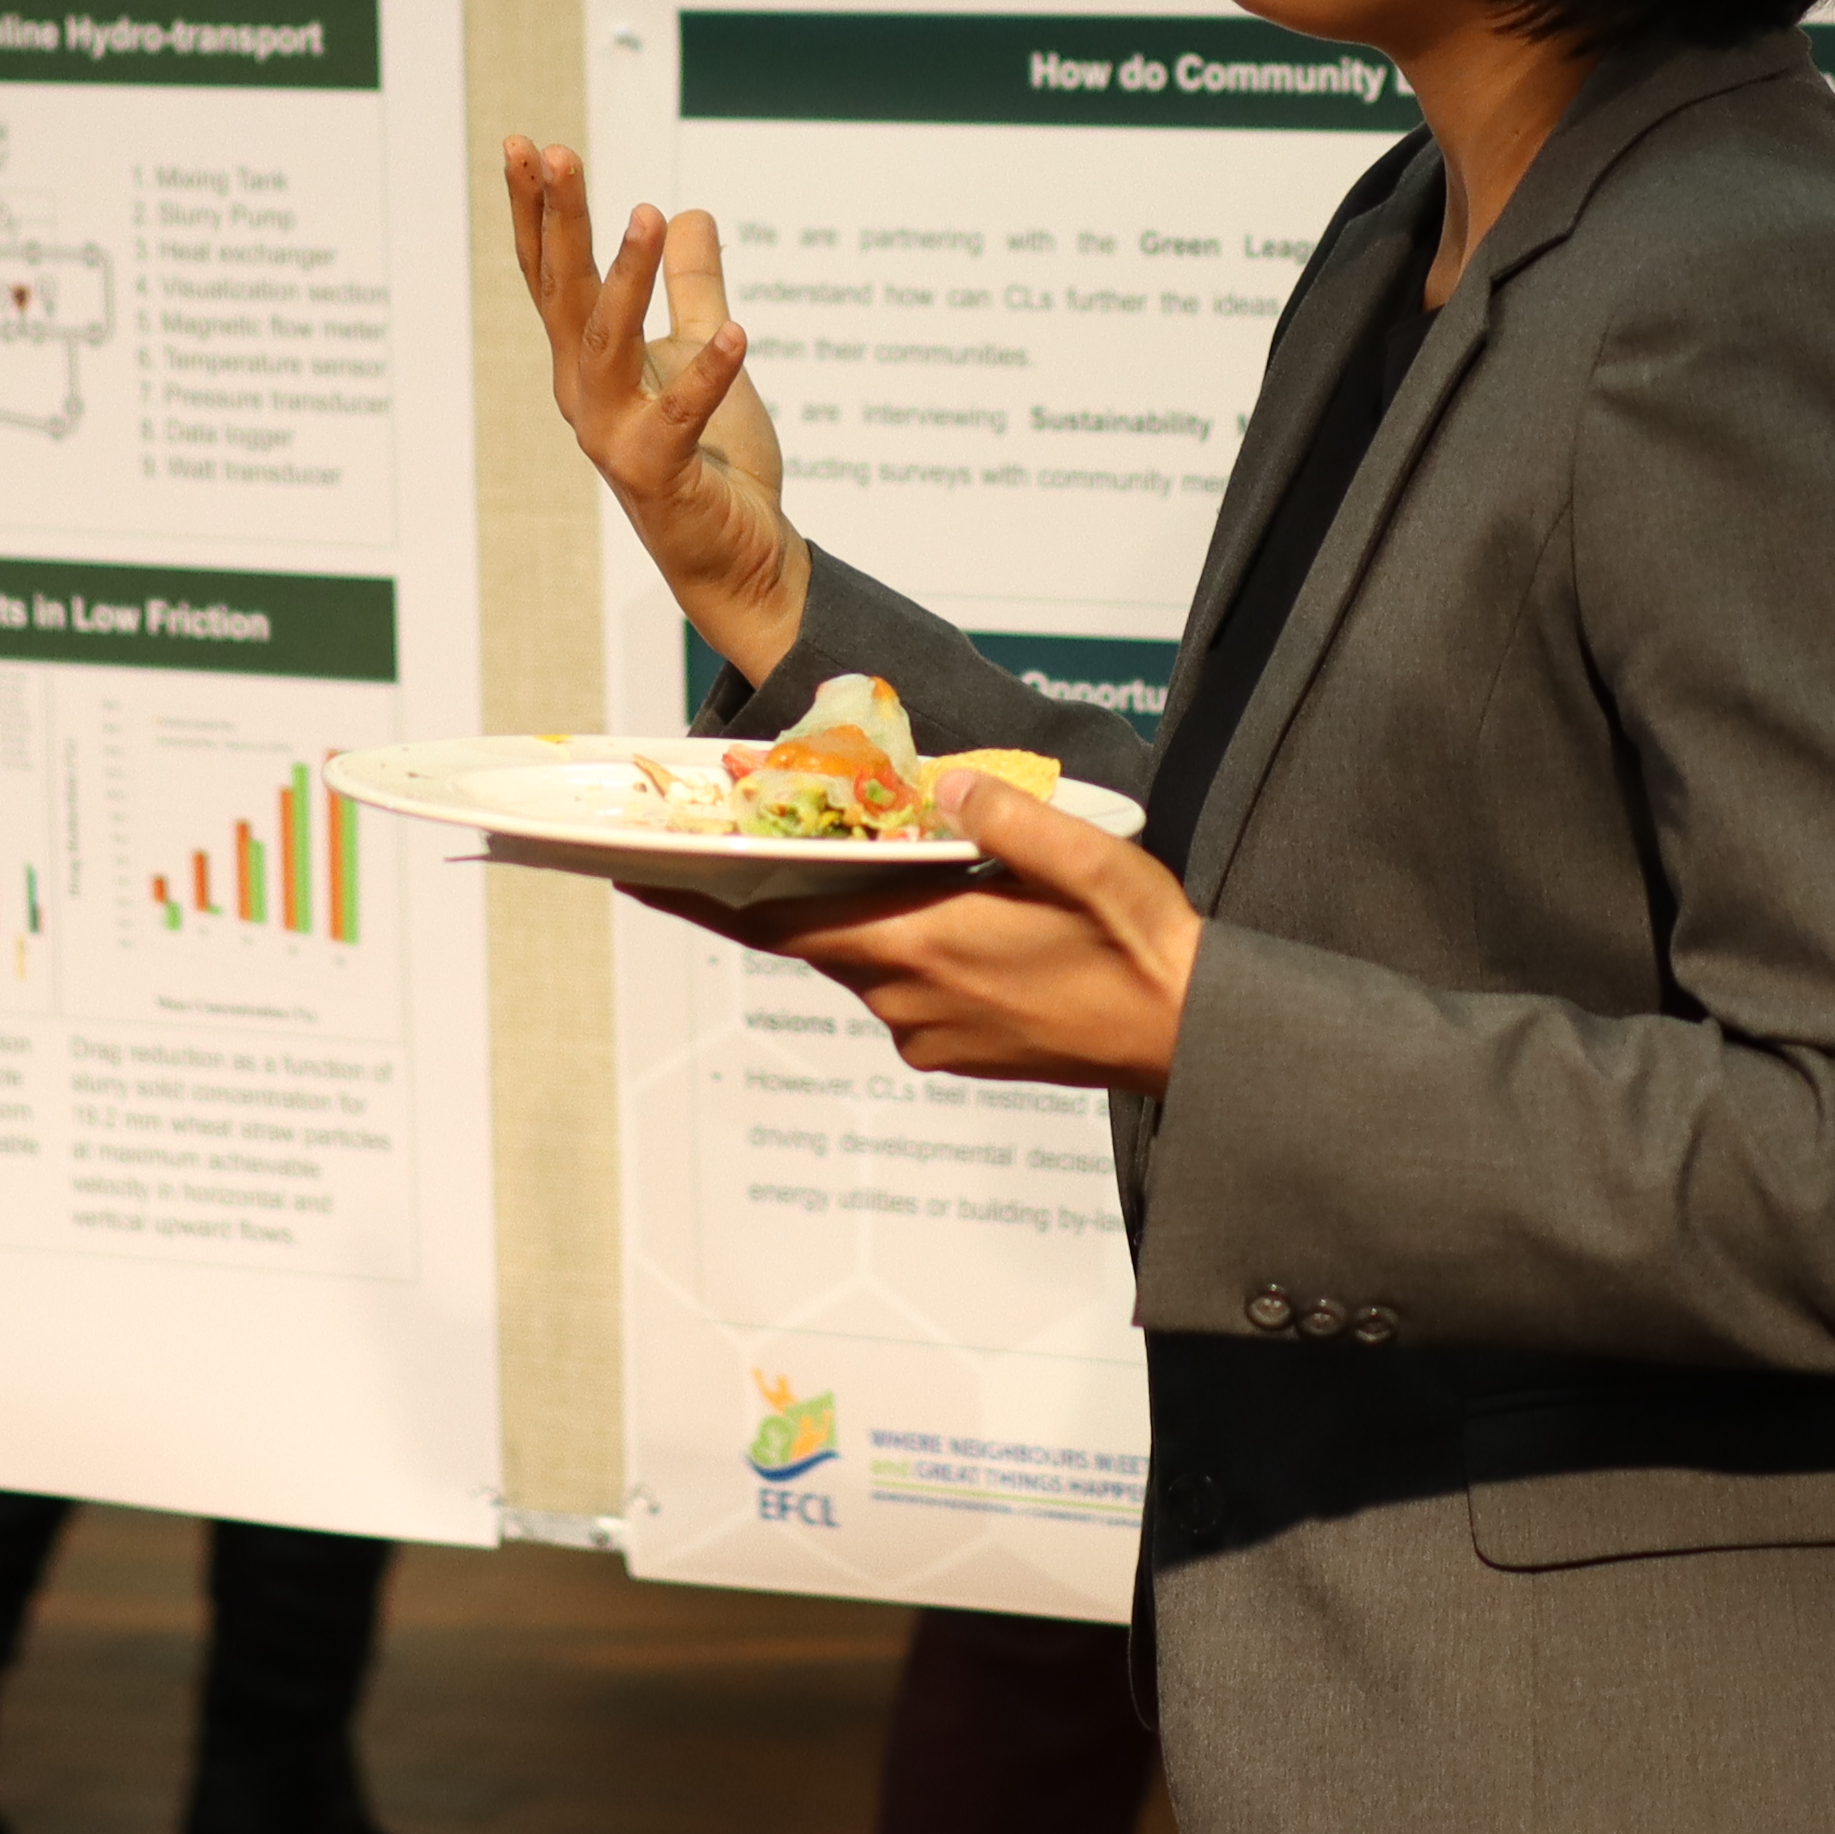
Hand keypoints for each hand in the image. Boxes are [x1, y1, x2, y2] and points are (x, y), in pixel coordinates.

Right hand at [501, 136, 807, 686]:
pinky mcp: (658, 477)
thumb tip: (694, 213)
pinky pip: (679, 418)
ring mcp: (613, 439)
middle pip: (562, 296)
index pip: (552, 276)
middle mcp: (585, 397)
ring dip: (623, 279)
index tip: (528, 144)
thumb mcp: (706, 352)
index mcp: (589, 365)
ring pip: (605, 346)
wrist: (741, 557)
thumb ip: (696, 289)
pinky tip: (737, 334)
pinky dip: (707, 376)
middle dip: (557, 222)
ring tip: (647, 214)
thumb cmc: (717, 460)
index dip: (538, 212)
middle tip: (554, 152)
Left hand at [693, 774, 1205, 1089]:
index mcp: (928, 947)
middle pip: (810, 938)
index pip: (783, 923)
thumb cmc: (1149, 950)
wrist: (1197, 1042)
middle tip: (719, 842)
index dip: (703, 898)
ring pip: (860, 959)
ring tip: (860, 858)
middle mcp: (911, 1001)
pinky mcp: (958, 1048)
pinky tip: (941, 910)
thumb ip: (1008, 816)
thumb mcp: (1091, 859)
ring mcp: (932, 1033)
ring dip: (852, 914)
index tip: (637, 875)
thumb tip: (941, 784)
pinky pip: (901, 985)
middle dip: (768, 891)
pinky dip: (897, 944)